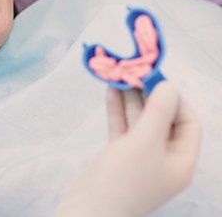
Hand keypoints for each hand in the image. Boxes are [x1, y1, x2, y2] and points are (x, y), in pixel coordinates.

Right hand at [56, 82, 200, 216]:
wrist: (87, 209)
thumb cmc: (124, 179)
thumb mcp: (145, 142)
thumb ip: (158, 111)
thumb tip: (168, 85)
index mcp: (180, 161)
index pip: (188, 123)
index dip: (176, 100)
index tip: (158, 80)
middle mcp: (162, 158)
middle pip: (162, 119)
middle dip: (150, 95)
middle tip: (136, 73)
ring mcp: (139, 157)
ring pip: (139, 121)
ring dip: (131, 99)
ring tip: (121, 76)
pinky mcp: (118, 155)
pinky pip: (121, 127)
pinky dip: (117, 109)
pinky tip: (110, 91)